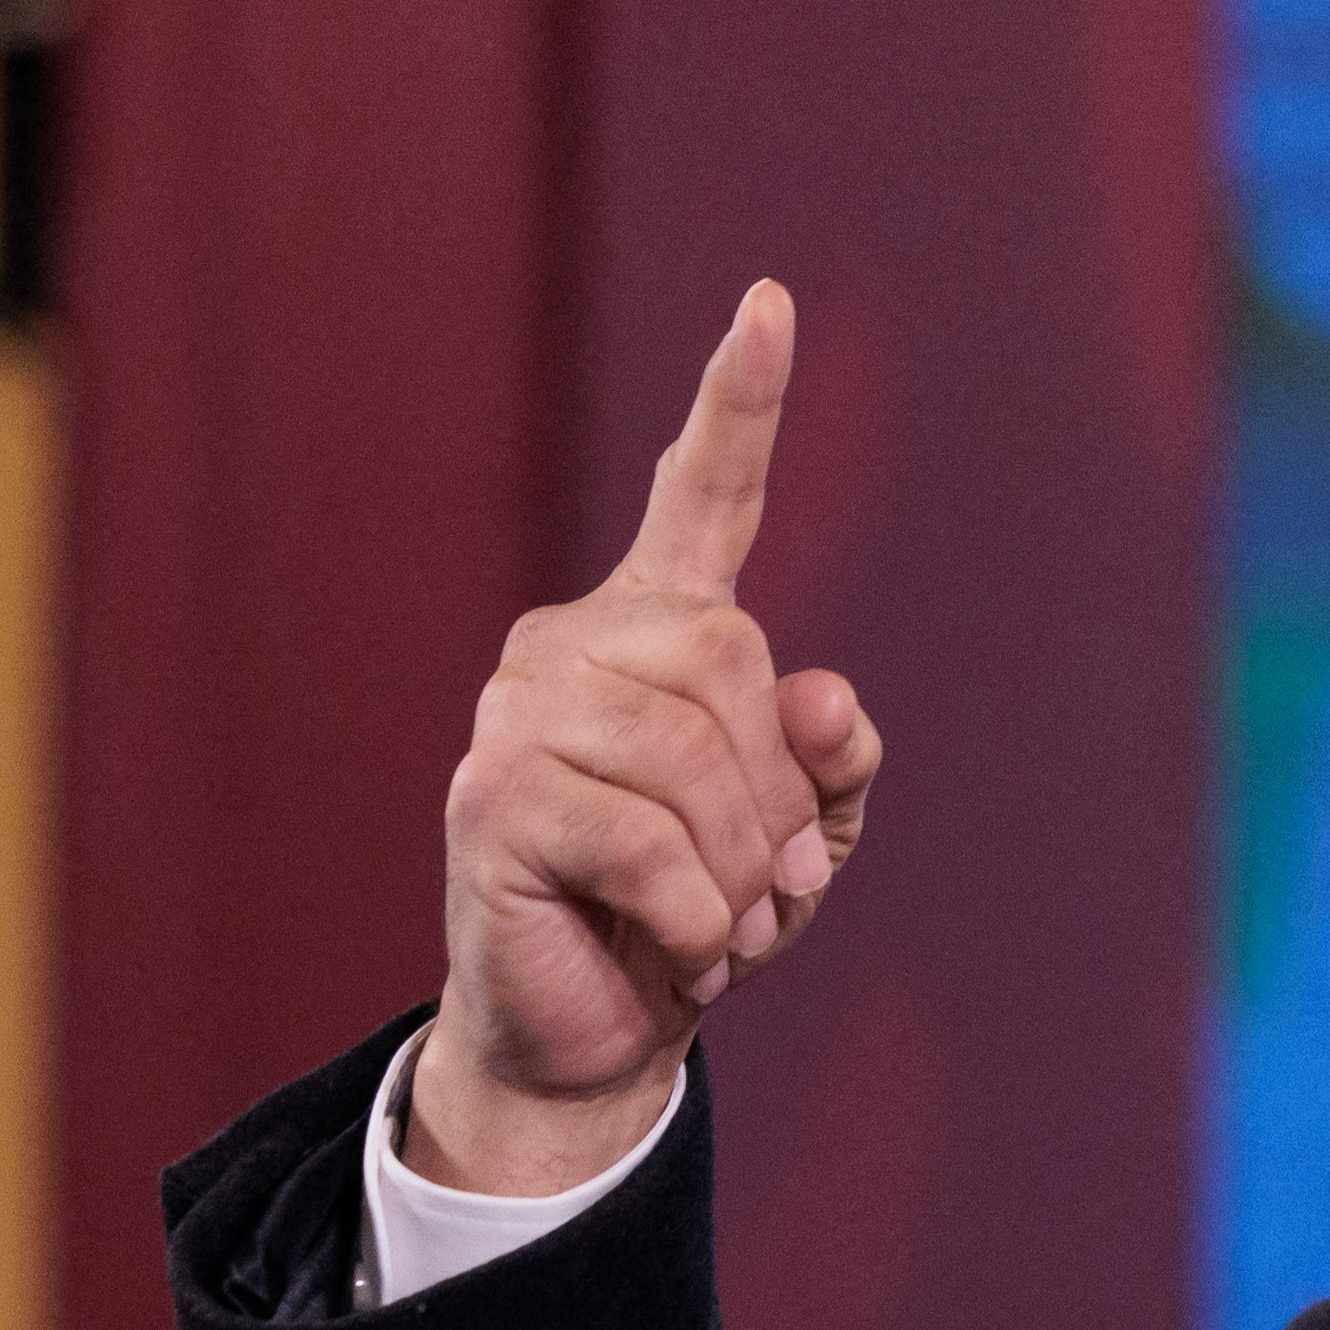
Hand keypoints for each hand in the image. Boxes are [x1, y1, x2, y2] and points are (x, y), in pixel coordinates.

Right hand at [411, 281, 886, 1194]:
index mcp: (660, 631)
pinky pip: (654, 845)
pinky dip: (699, 917)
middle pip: (737, 665)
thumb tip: (829, 694)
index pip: (703, 496)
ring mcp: (519, 712)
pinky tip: (673, 944)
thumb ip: (835, 760)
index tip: (773, 302)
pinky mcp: (493, 798)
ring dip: (741, 870)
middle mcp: (574, 644)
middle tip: (757, 880)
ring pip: (696, 758)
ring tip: (714, 920)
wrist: (598, 1027)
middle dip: (777, 797)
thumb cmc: (702, 913)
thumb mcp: (804, 836)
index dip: (739, 402)